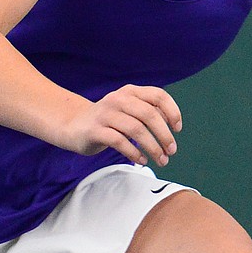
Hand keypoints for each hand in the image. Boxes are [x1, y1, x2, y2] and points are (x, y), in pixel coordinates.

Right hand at [58, 84, 182, 165]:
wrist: (73, 125)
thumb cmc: (109, 120)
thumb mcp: (129, 111)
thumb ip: (149, 113)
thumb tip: (173, 125)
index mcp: (131, 92)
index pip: (158, 95)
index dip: (172, 112)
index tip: (178, 129)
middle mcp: (118, 99)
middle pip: (149, 114)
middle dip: (164, 135)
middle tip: (172, 151)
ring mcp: (105, 114)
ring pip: (136, 129)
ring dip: (152, 147)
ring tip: (161, 160)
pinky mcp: (95, 130)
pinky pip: (119, 141)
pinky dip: (134, 152)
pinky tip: (141, 160)